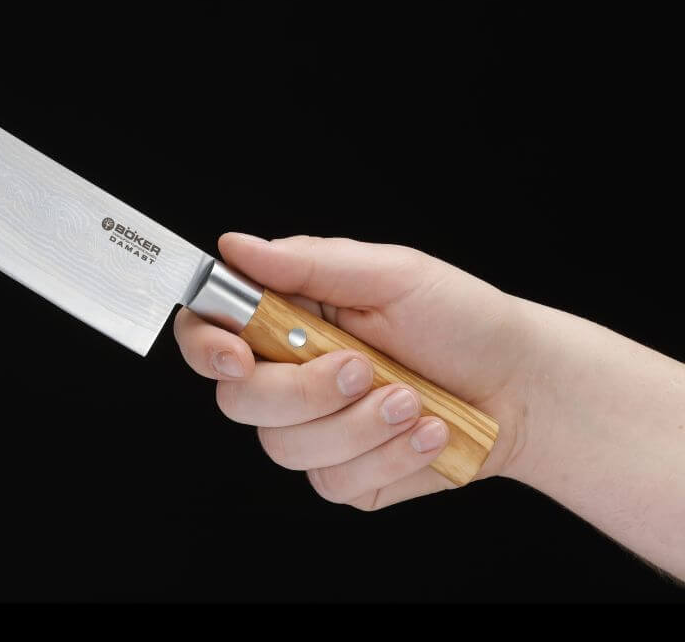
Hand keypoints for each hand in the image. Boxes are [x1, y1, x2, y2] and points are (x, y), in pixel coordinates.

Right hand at [174, 232, 534, 509]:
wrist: (521, 386)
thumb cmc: (460, 319)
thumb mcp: (391, 275)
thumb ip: (308, 263)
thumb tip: (234, 246)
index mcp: (288, 319)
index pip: (209, 332)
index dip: (205, 346)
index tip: (238, 355)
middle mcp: (289, 375)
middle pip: (239, 400)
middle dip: (304, 391)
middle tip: (365, 369)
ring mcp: (314, 431)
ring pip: (286, 447)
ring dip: (358, 425)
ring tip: (415, 400)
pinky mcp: (344, 475)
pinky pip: (333, 481)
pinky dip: (388, 457)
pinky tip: (428, 434)